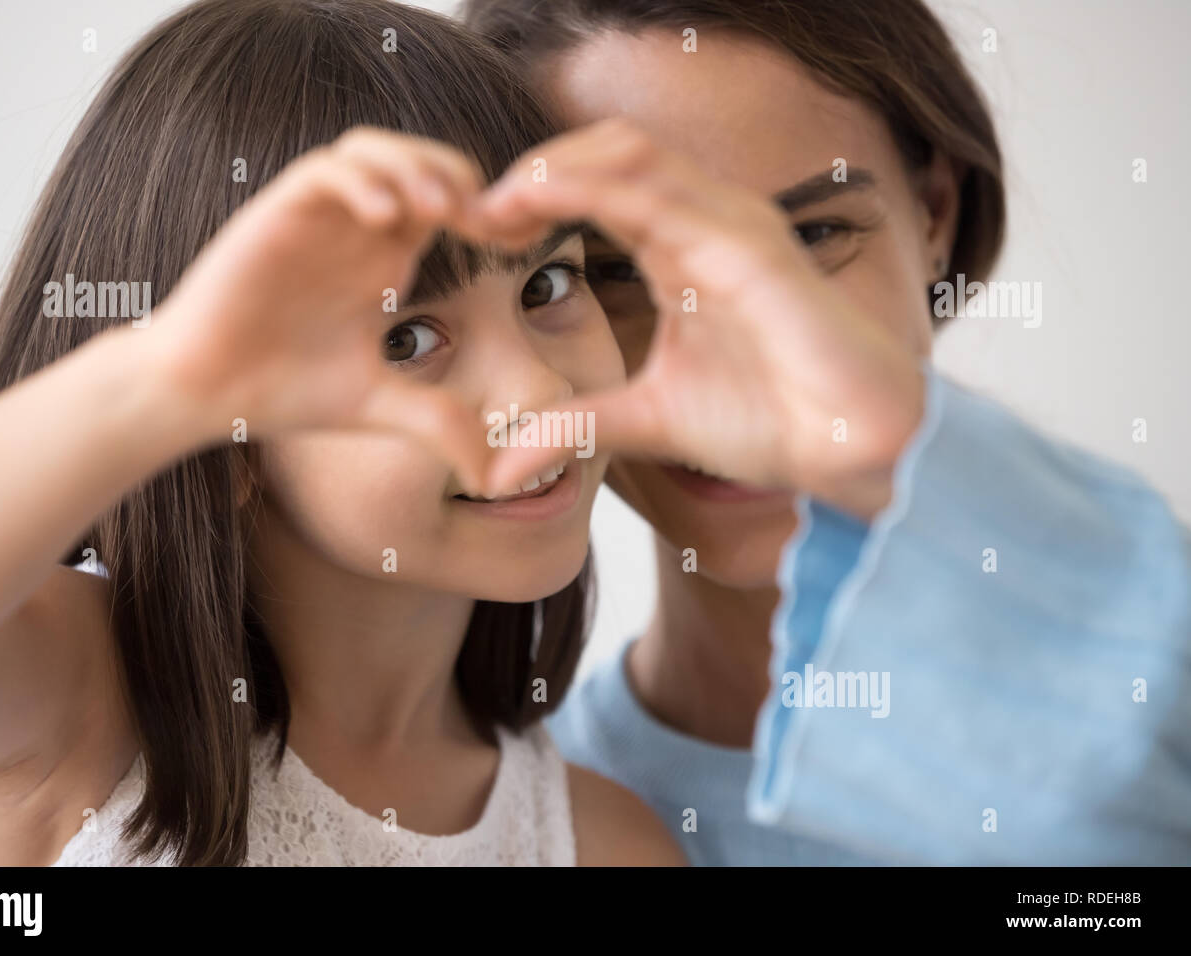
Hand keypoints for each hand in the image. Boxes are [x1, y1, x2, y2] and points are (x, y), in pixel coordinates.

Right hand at [150, 129, 492, 493]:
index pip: (451, 202)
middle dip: (461, 178)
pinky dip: (360, 182)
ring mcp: (316, 217)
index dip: (492, 211)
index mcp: (387, 258)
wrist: (204, 392)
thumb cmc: (284, 390)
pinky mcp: (275, 213)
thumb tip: (492, 475)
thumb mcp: (380, 406)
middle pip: (421, 159)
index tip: (522, 242)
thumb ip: (438, 423)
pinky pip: (325, 171)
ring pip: (373, 149)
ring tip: (440, 210)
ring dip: (413, 166)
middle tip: (485, 222)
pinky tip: (384, 220)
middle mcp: (356, 229)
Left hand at [466, 119, 925, 517]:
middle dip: (534, 169)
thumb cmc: (771, 420)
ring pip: (631, 154)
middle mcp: (707, 222)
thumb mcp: (646, 420)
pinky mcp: (753, 250)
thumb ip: (575, 426)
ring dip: (554, 167)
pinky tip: (541, 205)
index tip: (477, 232)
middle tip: (474, 212)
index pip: (598, 185)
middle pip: (607, 151)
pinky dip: (594, 190)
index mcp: (682, 247)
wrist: (853, 450)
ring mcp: (733, 226)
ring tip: (497, 203)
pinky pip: (665, 198)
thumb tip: (496, 470)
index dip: (532, 197)